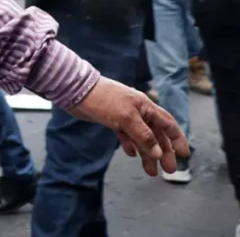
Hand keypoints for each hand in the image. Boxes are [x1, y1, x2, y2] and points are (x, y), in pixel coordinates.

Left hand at [67, 76, 188, 176]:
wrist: (76, 91)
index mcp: (145, 106)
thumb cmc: (103, 99)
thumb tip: (158, 152)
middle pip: (156, 134)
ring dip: (147, 153)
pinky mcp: (112, 119)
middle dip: (163, 152)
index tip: (184, 155)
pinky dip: (130, 144)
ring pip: (141, 137)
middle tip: (168, 170)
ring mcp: (124, 115)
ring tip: (150, 171)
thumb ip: (143, 135)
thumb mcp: (126, 118)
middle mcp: (138, 111)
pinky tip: (132, 154)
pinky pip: (126, 135)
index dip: (177, 139)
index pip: (168, 123)